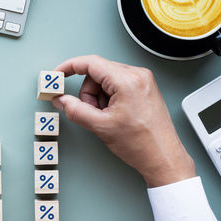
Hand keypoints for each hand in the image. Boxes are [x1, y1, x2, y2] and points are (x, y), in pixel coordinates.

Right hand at [52, 55, 195, 187]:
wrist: (162, 157)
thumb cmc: (141, 143)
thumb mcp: (101, 126)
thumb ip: (76, 110)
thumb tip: (61, 100)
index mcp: (127, 80)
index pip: (91, 63)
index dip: (69, 67)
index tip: (58, 74)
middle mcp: (137, 75)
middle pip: (97, 73)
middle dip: (88, 93)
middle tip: (92, 112)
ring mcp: (141, 81)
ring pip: (104, 80)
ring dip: (98, 98)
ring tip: (106, 117)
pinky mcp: (142, 88)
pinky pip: (115, 86)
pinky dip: (107, 99)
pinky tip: (113, 115)